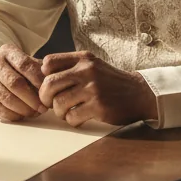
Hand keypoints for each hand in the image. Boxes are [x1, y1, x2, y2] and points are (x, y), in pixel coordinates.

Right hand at [0, 44, 45, 121]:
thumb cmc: (15, 71)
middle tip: (44, 108)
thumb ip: (40, 71)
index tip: (49, 91)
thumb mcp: (26, 64)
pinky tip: (22, 116)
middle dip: (33, 98)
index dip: (38, 80)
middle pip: (16, 83)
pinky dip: (14, 115)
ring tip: (35, 113)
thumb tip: (54, 83)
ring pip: (7, 98)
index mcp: (7, 51)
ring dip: (24, 109)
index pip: (25, 65)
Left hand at [39, 51, 156, 127]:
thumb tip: (41, 74)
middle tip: (51, 104)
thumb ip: (71, 67)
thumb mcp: (93, 66)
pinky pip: (72, 117)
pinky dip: (72, 121)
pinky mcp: (98, 106)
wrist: (140, 93)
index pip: (48, 63)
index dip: (43, 77)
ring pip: (59, 103)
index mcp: (83, 59)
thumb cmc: (111, 82)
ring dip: (59, 112)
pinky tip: (80, 118)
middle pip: (48, 84)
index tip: (50, 87)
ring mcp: (93, 88)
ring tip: (68, 112)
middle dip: (45, 98)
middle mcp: (87, 71)